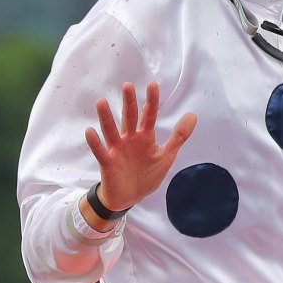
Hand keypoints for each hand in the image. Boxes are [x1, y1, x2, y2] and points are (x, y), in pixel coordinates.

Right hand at [82, 82, 196, 214]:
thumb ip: (178, 136)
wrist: (130, 197)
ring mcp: (117, 150)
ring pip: (111, 131)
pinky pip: (100, 151)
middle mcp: (129, 139)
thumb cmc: (146, 174)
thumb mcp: (166, 156)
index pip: (149, 115)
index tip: (152, 85)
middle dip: (129, 103)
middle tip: (128, 85)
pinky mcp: (108, 163)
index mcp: (144, 137)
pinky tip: (90, 131)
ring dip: (106, 118)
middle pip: (129, 118)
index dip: (151, 101)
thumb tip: (192, 115)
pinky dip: (95, 142)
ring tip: (102, 102)